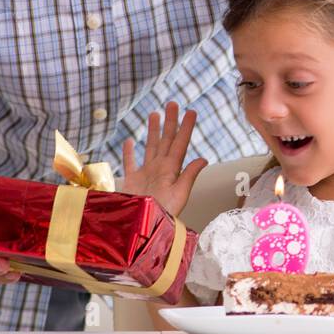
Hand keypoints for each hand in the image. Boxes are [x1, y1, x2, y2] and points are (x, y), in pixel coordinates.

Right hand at [120, 101, 206, 217]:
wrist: (142, 230)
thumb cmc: (162, 214)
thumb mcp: (179, 195)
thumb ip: (189, 176)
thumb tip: (203, 159)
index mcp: (171, 169)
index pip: (180, 144)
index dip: (186, 127)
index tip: (191, 111)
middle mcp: (159, 168)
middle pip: (166, 140)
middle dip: (170, 122)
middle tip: (173, 103)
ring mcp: (145, 174)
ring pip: (150, 147)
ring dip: (153, 131)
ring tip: (154, 114)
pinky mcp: (132, 182)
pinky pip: (130, 163)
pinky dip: (129, 152)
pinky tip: (129, 141)